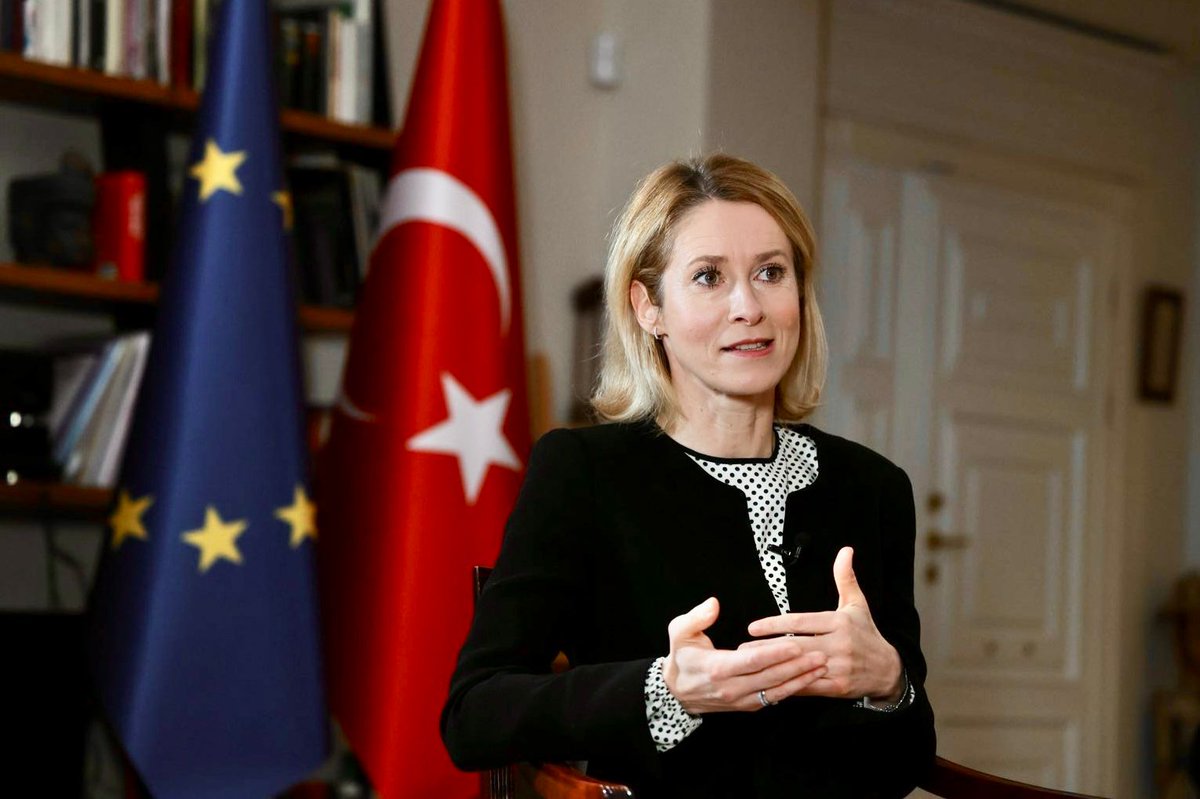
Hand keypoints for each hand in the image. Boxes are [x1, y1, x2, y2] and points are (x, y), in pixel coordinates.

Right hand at [663, 596, 826, 713]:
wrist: (676, 692)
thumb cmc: (681, 658)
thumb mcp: (679, 632)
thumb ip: (697, 617)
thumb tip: (714, 604)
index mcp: (718, 667)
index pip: (752, 660)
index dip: (776, 653)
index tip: (795, 643)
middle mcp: (732, 687)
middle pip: (770, 676)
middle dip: (797, 666)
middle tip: (820, 655)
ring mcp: (740, 699)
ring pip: (775, 690)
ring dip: (800, 679)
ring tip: (821, 667)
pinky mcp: (747, 705)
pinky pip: (772, 698)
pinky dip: (791, 690)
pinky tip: (806, 680)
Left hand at [743, 547, 902, 701]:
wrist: (889, 669)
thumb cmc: (867, 634)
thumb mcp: (857, 604)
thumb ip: (845, 578)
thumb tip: (845, 550)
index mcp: (839, 622)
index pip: (800, 622)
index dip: (775, 624)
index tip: (753, 627)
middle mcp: (839, 644)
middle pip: (796, 645)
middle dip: (767, 647)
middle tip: (743, 647)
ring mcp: (839, 667)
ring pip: (800, 667)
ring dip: (774, 667)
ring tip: (751, 665)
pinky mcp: (838, 686)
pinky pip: (809, 686)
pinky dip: (790, 685)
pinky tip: (772, 683)